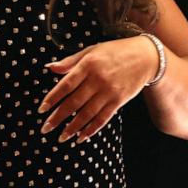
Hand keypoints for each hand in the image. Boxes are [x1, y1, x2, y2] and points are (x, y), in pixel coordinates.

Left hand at [38, 36, 158, 143]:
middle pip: (74, 102)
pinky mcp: (119, 101)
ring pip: (87, 114)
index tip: (41, 110)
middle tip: (45, 129)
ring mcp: (109, 91)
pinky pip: (102, 118)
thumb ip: (70, 61)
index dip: (53, 98)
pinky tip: (81, 137)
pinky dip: (91, 129)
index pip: (66, 85)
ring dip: (73, 128)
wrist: (146, 57)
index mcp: (88, 65)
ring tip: (61, 137)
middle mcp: (98, 79)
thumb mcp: (92, 50)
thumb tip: (49, 67)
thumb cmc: (115, 52)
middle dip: (58, 117)